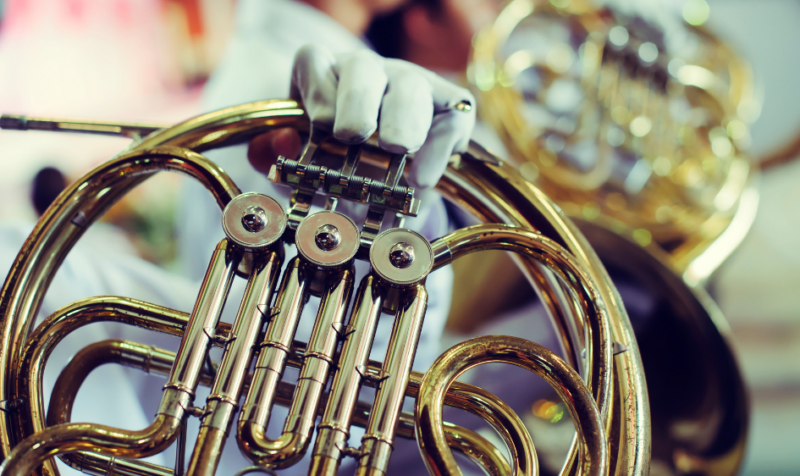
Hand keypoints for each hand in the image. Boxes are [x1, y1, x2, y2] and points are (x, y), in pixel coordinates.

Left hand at [248, 44, 475, 190]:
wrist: (388, 177)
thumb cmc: (338, 159)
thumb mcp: (302, 158)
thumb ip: (277, 152)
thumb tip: (281, 145)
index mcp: (325, 74)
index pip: (314, 62)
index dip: (317, 92)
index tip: (321, 128)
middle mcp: (369, 72)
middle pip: (363, 67)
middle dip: (357, 101)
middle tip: (354, 135)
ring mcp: (412, 85)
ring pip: (411, 86)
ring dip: (403, 119)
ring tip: (397, 150)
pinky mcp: (449, 107)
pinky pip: (452, 117)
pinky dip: (438, 148)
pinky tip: (421, 178)